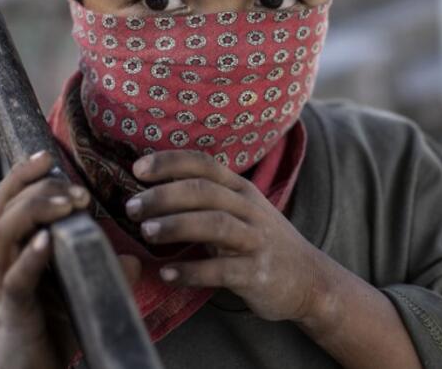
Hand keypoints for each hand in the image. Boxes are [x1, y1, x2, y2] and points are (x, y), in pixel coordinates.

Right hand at [0, 152, 117, 368]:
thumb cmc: (51, 333)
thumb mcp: (81, 294)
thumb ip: (104, 272)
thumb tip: (136, 260)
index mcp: (15, 251)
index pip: (12, 201)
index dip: (25, 175)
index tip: (49, 155)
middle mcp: (2, 263)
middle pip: (4, 209)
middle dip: (38, 189)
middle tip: (75, 188)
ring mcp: (2, 287)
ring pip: (5, 236)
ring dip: (37, 213)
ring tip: (69, 204)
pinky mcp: (10, 313)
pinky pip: (17, 280)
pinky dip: (31, 259)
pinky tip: (48, 243)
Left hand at [125, 150, 331, 322]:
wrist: (309, 279)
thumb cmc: (261, 242)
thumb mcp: (241, 211)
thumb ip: (207, 199)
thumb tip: (153, 189)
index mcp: (241, 190)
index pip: (205, 164)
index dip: (171, 162)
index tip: (138, 168)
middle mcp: (249, 210)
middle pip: (204, 191)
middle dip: (164, 195)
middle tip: (132, 207)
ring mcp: (255, 241)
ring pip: (215, 224)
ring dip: (177, 225)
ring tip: (146, 232)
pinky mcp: (257, 273)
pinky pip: (221, 270)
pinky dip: (192, 271)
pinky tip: (167, 274)